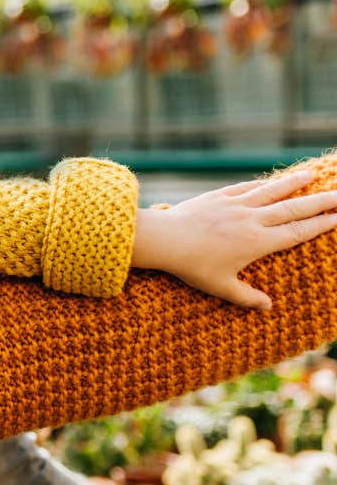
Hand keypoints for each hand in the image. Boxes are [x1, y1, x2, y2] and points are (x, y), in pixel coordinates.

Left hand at [132, 170, 336, 307]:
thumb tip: (268, 308)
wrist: (164, 239)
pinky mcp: (218, 196)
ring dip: (294, 183)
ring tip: (312, 175)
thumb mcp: (220, 287)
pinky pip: (246, 187)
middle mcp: (252, 220)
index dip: (320, 225)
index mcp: (257, 242)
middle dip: (321, 202)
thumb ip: (246, 297)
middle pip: (294, 208)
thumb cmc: (191, 266)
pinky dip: (262, 184)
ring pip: (272, 191)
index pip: (297, 232)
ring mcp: (235, 205)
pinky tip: (271, 181)